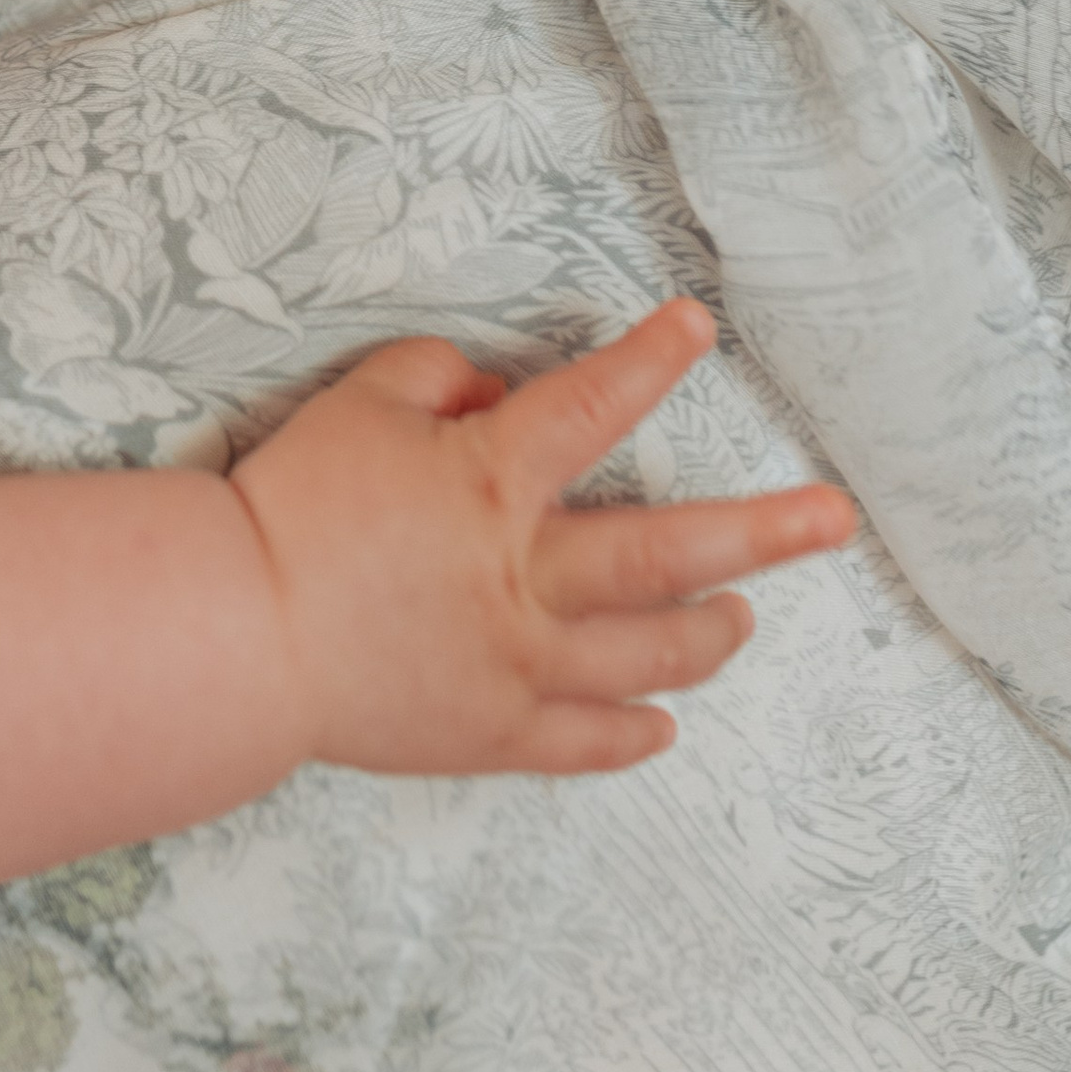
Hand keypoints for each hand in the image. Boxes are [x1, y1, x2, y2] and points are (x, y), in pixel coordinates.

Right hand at [229, 300, 857, 777]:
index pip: (593, 405)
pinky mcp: (491, 733)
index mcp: (492, 483)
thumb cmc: (289, 508)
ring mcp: (517, 666)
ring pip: (647, 656)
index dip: (650, 360)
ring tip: (742, 618)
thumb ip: (433, 377)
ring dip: (709, 633)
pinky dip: (634, 735)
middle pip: (670, 555)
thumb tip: (493, 396)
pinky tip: (665, 725)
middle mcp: (525, 577)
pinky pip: (586, 744)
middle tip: (835, 518)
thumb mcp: (354, 404)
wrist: (235, 636)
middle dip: (764, 532)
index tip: (698, 327)